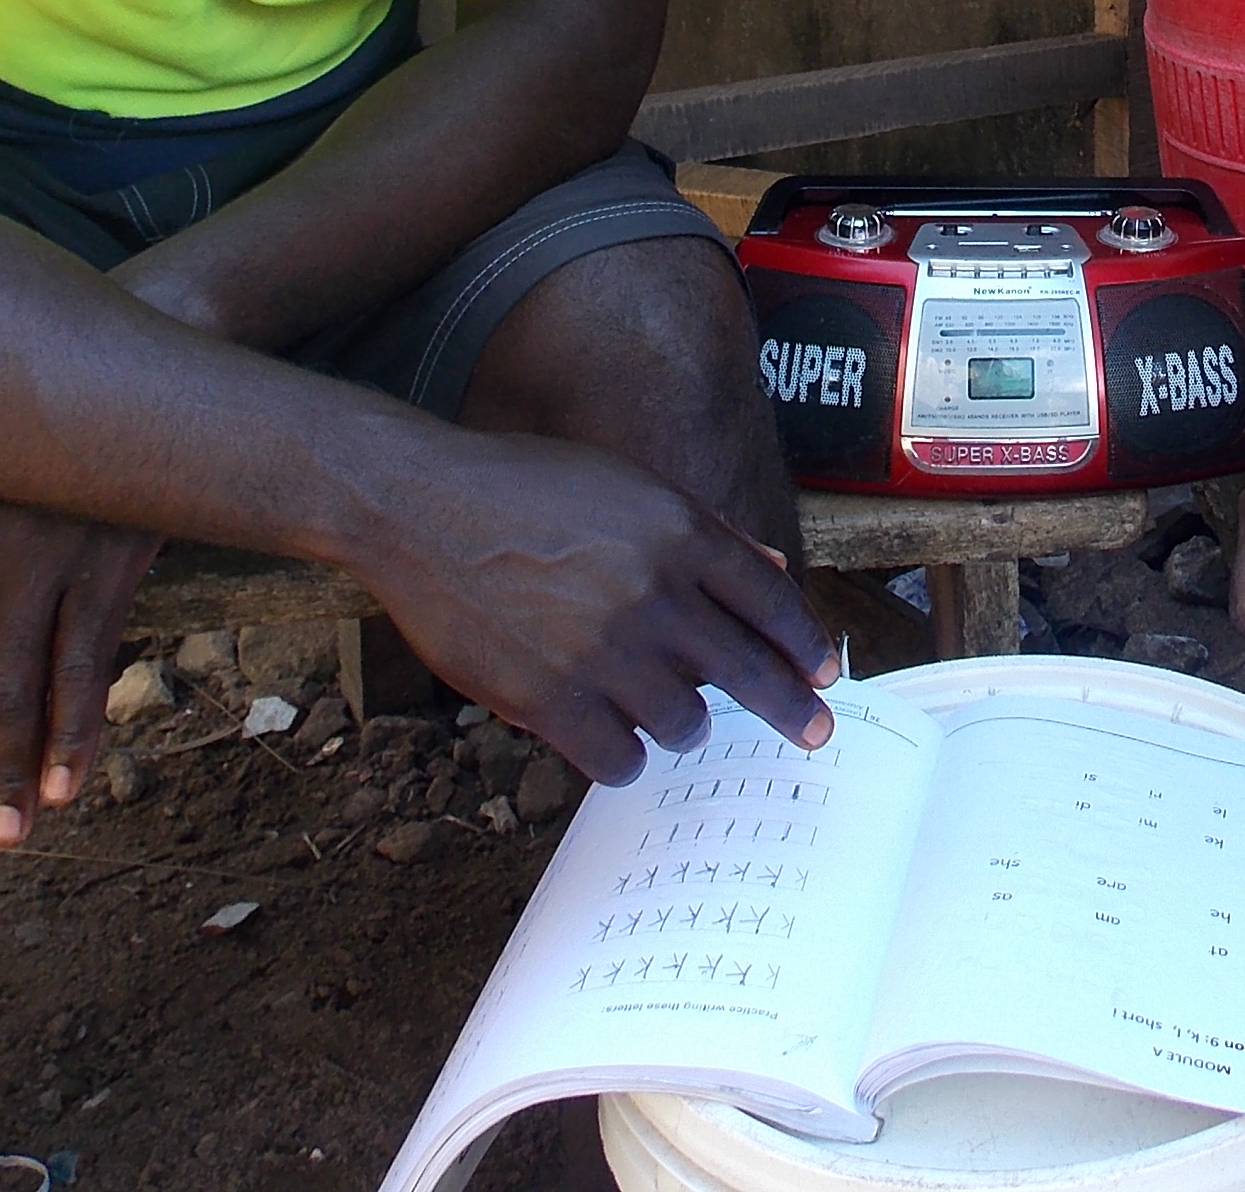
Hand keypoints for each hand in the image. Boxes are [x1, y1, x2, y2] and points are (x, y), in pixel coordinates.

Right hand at [359, 430, 839, 789]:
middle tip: (815, 733)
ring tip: (671, 715)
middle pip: (748, 671)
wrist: (419, 507)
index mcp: (679, 533)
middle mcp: (651, 593)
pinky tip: (618, 738)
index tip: (824, 672)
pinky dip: (627, 755)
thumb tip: (774, 572)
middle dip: (792, 710)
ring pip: (685, 723)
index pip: (771, 601)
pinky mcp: (546, 698)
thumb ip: (707, 533)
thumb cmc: (525, 489)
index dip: (805, 644)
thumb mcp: (629, 487)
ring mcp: (599, 650)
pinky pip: (619, 758)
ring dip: (686, 725)